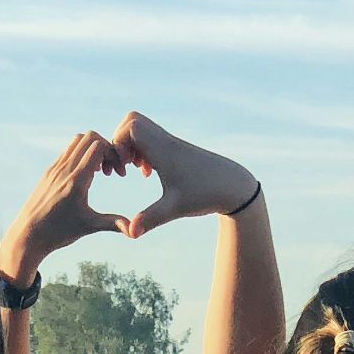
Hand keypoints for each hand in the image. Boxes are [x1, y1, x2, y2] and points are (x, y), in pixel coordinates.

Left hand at [0, 132, 128, 283]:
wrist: (27, 236)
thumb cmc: (59, 233)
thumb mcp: (89, 227)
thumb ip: (113, 223)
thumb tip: (134, 231)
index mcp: (76, 180)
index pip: (97, 146)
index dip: (113, 153)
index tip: (117, 172)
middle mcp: (64, 169)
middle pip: (88, 137)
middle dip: (105, 147)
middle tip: (110, 168)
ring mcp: (54, 168)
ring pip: (76, 141)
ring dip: (91, 149)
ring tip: (99, 171)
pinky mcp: (49, 172)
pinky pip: (67, 152)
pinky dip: (80, 155)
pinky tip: (85, 176)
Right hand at [110, 112, 256, 238]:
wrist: (235, 186)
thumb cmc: (206, 195)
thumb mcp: (175, 208)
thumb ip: (150, 219)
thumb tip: (130, 233)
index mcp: (163, 149)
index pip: (130, 127)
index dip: (118, 144)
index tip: (124, 169)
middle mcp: (166, 141)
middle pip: (132, 120)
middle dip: (120, 141)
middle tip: (125, 165)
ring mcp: (172, 144)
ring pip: (142, 129)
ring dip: (132, 147)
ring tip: (136, 170)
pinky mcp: (177, 150)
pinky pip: (152, 139)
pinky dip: (144, 151)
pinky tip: (150, 172)